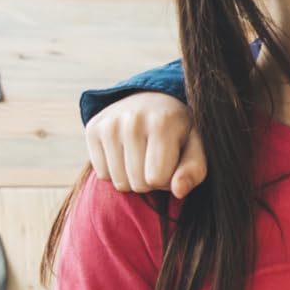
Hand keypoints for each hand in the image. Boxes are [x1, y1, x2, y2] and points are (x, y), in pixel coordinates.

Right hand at [86, 93, 206, 197]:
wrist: (153, 99)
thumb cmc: (180, 130)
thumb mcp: (196, 146)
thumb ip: (195, 170)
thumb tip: (179, 191)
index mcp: (163, 122)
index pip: (157, 179)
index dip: (168, 180)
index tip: (173, 164)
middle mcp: (132, 120)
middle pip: (137, 183)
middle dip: (151, 181)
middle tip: (158, 160)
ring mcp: (109, 124)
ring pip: (119, 182)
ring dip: (133, 178)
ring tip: (144, 158)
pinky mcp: (92, 130)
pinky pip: (102, 174)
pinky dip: (116, 172)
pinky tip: (127, 154)